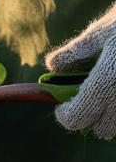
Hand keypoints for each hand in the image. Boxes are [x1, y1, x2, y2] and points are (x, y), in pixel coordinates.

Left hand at [45, 1, 115, 138]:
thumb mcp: (100, 32)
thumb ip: (75, 53)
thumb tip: (52, 67)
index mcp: (106, 80)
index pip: (77, 118)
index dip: (65, 115)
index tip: (62, 105)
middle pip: (102, 129)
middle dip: (91, 117)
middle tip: (88, 97)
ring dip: (112, 117)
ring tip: (110, 91)